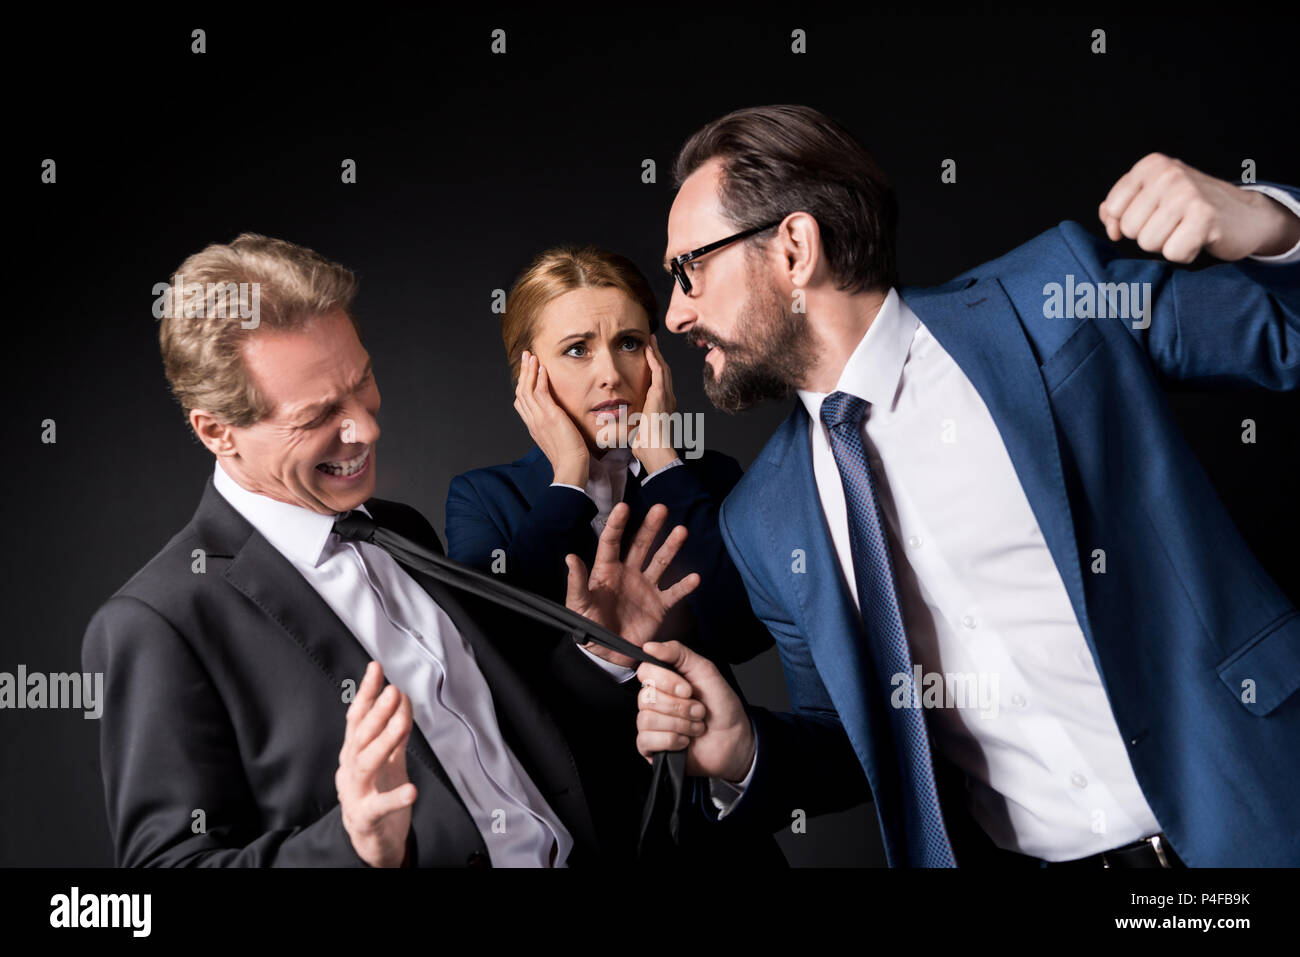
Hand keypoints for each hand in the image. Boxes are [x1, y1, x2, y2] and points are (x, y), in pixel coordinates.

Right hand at [336, 661, 416, 867]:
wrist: (372, 840)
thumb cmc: (378, 795)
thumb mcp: (388, 759)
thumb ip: (394, 731)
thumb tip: (400, 699)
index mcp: (354, 752)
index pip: (357, 717)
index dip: (366, 692)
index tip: (376, 669)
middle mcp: (350, 769)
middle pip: (360, 737)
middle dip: (376, 712)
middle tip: (393, 691)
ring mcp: (355, 794)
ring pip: (365, 764)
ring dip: (383, 742)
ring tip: (401, 724)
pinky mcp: (365, 818)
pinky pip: (378, 807)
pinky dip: (395, 798)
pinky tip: (412, 790)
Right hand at [514, 350, 589, 486]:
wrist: (570, 467)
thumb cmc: (569, 457)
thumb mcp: (557, 439)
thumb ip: (554, 428)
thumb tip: (559, 421)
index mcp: (533, 426)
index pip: (521, 403)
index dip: (522, 385)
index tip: (527, 373)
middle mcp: (532, 421)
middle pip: (521, 392)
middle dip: (522, 373)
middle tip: (525, 357)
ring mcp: (539, 418)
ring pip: (527, 389)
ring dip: (529, 370)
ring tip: (531, 356)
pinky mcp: (549, 416)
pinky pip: (540, 392)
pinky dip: (539, 378)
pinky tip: (542, 367)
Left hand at [564, 502, 699, 667]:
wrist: (608, 655)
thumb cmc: (588, 628)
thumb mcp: (577, 607)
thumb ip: (576, 583)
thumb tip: (570, 557)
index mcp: (606, 571)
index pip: (611, 542)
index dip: (616, 525)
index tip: (623, 507)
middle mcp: (628, 574)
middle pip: (640, 545)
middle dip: (650, 527)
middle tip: (661, 509)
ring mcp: (645, 588)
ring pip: (660, 562)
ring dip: (671, 547)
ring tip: (681, 531)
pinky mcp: (659, 605)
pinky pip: (674, 592)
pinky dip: (685, 586)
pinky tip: (695, 577)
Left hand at [631, 334, 678, 473]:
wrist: (654, 450)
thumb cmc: (644, 446)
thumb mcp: (635, 430)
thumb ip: (629, 424)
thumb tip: (616, 426)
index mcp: (662, 406)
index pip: (658, 382)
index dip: (654, 368)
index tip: (647, 358)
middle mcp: (667, 399)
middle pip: (663, 372)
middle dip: (657, 356)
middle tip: (651, 342)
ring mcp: (666, 396)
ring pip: (663, 368)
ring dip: (656, 353)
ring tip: (650, 341)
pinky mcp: (662, 395)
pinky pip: (659, 372)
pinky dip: (654, 359)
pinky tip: (649, 349)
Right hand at [635, 640, 754, 781]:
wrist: (734, 739)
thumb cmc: (721, 705)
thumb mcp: (705, 671)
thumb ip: (678, 653)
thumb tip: (650, 646)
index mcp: (664, 680)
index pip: (645, 671)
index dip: (666, 681)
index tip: (688, 689)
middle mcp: (654, 700)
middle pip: (645, 698)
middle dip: (679, 707)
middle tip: (699, 711)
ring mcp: (650, 725)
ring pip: (646, 719)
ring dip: (679, 724)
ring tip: (696, 727)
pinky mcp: (650, 748)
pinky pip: (645, 741)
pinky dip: (671, 740)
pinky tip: (685, 741)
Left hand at [1098, 153, 1299, 262]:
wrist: (1245, 214)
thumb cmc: (1191, 207)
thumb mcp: (1152, 196)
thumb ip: (1120, 205)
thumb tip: (1107, 219)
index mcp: (1150, 165)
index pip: (1112, 209)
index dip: (1126, 222)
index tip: (1150, 217)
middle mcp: (1168, 174)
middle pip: (1129, 229)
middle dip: (1149, 234)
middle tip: (1175, 223)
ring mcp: (1187, 194)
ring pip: (1147, 243)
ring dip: (1166, 244)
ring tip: (1186, 229)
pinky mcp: (1204, 218)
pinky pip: (1172, 253)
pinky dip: (1185, 253)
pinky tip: (1199, 238)